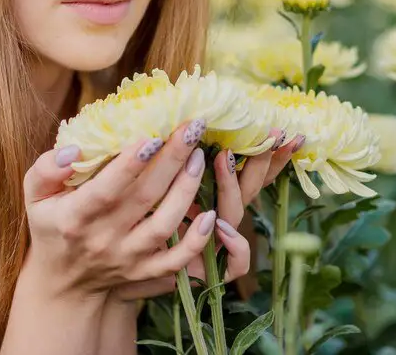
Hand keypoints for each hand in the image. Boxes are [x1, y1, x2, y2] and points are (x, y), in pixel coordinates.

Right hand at [19, 118, 221, 299]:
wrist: (63, 283)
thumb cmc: (52, 225)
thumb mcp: (36, 196)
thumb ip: (46, 169)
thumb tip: (72, 151)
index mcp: (75, 217)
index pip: (106, 189)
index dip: (129, 164)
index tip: (152, 135)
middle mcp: (103, 239)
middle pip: (144, 198)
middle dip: (172, 160)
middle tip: (192, 128)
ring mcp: (128, 258)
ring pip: (165, 226)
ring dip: (186, 190)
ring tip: (199, 157)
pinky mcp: (146, 272)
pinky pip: (177, 261)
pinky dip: (197, 241)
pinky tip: (212, 214)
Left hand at [112, 129, 302, 299]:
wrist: (112, 277)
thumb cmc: (127, 225)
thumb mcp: (147, 186)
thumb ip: (163, 160)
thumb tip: (172, 119)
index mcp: (208, 197)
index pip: (246, 171)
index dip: (268, 152)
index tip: (283, 128)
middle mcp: (218, 219)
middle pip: (249, 188)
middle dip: (262, 160)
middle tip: (267, 133)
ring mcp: (216, 246)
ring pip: (236, 215)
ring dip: (232, 186)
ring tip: (223, 158)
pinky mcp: (210, 273)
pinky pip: (236, 264)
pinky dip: (235, 247)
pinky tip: (219, 226)